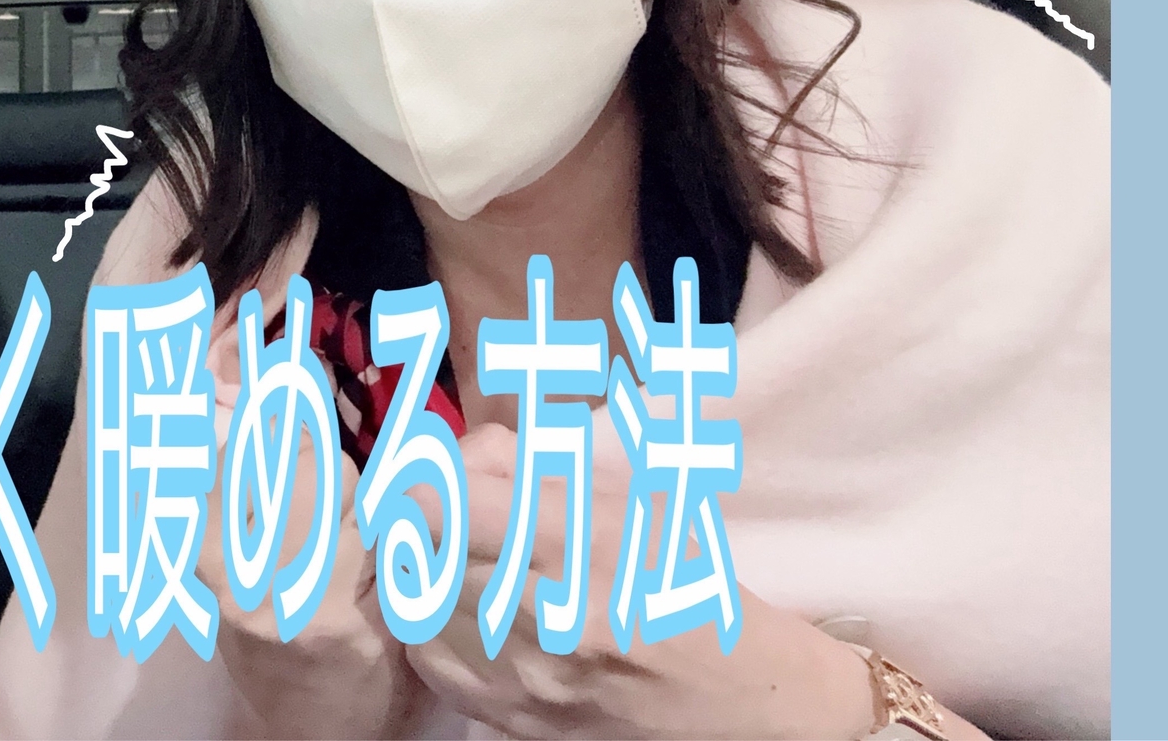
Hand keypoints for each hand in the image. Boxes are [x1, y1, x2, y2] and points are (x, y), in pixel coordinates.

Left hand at [402, 423, 877, 740]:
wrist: (749, 709)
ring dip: (423, 576)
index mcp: (583, 544)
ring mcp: (527, 680)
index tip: (423, 474)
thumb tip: (460, 454)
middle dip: (419, 524)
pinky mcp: (516, 725)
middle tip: (432, 513)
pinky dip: (433, 632)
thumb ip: (536, 471)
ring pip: (418, 609)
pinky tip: (462, 615)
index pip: (443, 503)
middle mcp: (548, 615)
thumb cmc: (692, 589)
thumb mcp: (631, 507)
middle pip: (422, 552)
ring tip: (450, 562)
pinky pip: (431, 664)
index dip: (419, 481)